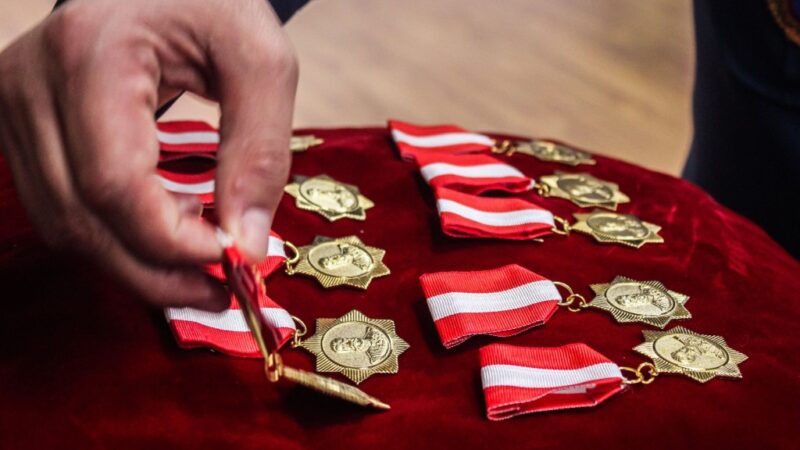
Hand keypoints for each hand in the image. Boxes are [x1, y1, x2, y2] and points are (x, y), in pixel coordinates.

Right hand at [0, 0, 297, 309]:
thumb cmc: (213, 5)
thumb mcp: (260, 61)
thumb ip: (259, 152)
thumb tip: (245, 245)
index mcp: (89, 55)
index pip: (114, 184)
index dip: (172, 241)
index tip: (231, 260)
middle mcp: (30, 83)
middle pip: (81, 219)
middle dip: (156, 272)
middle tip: (220, 290)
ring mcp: (14, 107)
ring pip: (65, 226)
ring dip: (137, 261)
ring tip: (200, 259)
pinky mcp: (20, 128)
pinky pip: (62, 209)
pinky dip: (115, 237)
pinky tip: (165, 233)